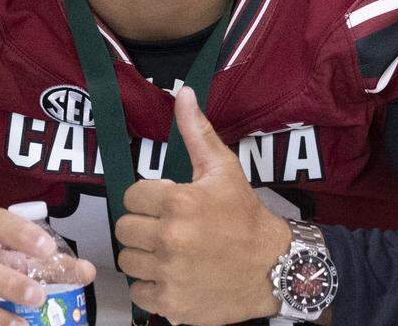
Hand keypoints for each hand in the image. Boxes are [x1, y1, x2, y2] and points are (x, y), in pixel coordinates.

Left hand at [115, 86, 290, 324]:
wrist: (274, 268)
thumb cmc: (245, 216)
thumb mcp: (224, 169)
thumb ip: (197, 131)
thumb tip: (183, 93)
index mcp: (178, 202)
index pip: (131, 196)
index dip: (147, 199)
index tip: (166, 205)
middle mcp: (170, 238)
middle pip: (123, 228)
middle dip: (142, 226)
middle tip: (166, 229)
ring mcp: (169, 273)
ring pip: (127, 261)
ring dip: (143, 257)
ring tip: (168, 252)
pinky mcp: (171, 303)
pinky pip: (138, 293)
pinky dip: (150, 287)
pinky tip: (171, 276)